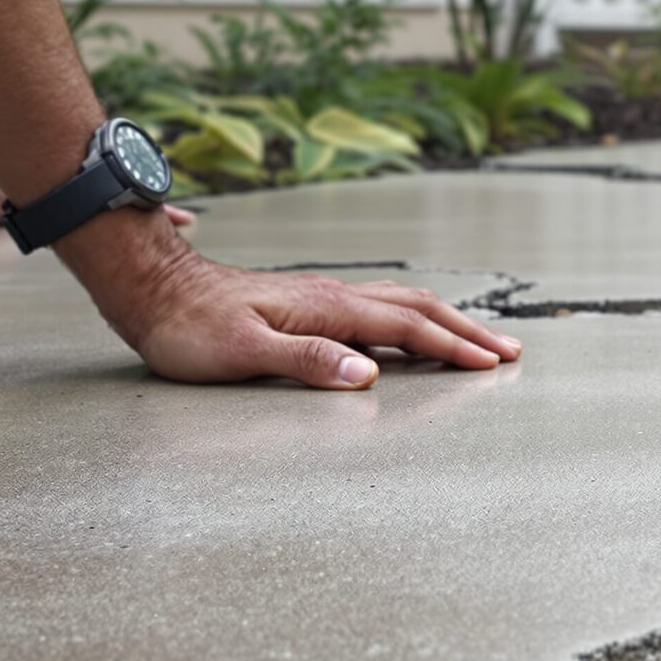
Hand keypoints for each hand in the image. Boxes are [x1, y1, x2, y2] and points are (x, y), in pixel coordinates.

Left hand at [55, 209, 520, 388]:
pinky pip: (379, 307)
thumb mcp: (243, 354)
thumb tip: (368, 374)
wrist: (150, 286)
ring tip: (477, 341)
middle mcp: (333, 296)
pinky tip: (412, 332)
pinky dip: (414, 320)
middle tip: (510, 351)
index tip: (494, 364)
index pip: (408, 329)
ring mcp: (321, 297)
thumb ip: (307, 362)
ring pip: (401, 304)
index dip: (454, 349)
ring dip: (445, 322)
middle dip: (467, 332)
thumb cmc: (187, 328)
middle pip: (418, 309)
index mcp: (328, 309)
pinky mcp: (307, 303)